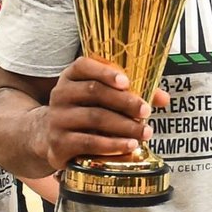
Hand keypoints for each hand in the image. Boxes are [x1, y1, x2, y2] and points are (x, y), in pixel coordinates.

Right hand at [44, 56, 169, 170]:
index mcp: (70, 77)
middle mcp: (60, 94)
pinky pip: (89, 142)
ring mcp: (57, 119)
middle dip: (125, 101)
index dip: (105, 71)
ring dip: (124, 126)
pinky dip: (112, 145)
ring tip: (145, 132)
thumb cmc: (84, 112)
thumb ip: (131, 94)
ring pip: (95, 118)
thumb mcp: (101, 99)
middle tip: (146, 111)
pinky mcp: (59, 144)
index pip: (83, 66)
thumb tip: (164, 98)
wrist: (48, 137)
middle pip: (94, 92)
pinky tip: (129, 146)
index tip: (126, 82)